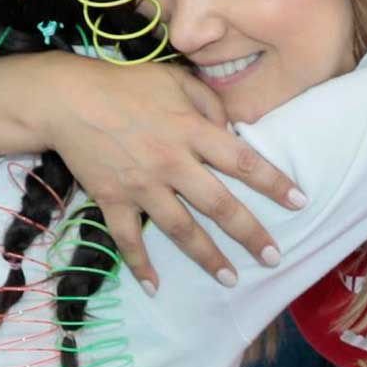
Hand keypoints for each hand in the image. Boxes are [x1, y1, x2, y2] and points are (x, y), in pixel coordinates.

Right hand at [29, 57, 303, 291]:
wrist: (67, 99)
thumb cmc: (125, 84)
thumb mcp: (174, 79)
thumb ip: (209, 104)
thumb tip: (232, 131)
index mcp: (190, 131)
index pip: (241, 160)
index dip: (273, 181)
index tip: (299, 202)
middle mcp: (171, 163)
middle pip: (218, 204)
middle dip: (248, 233)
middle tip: (273, 257)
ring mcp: (141, 185)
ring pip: (180, 229)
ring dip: (207, 257)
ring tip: (229, 279)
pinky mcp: (112, 199)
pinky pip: (128, 238)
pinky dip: (140, 264)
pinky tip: (155, 287)